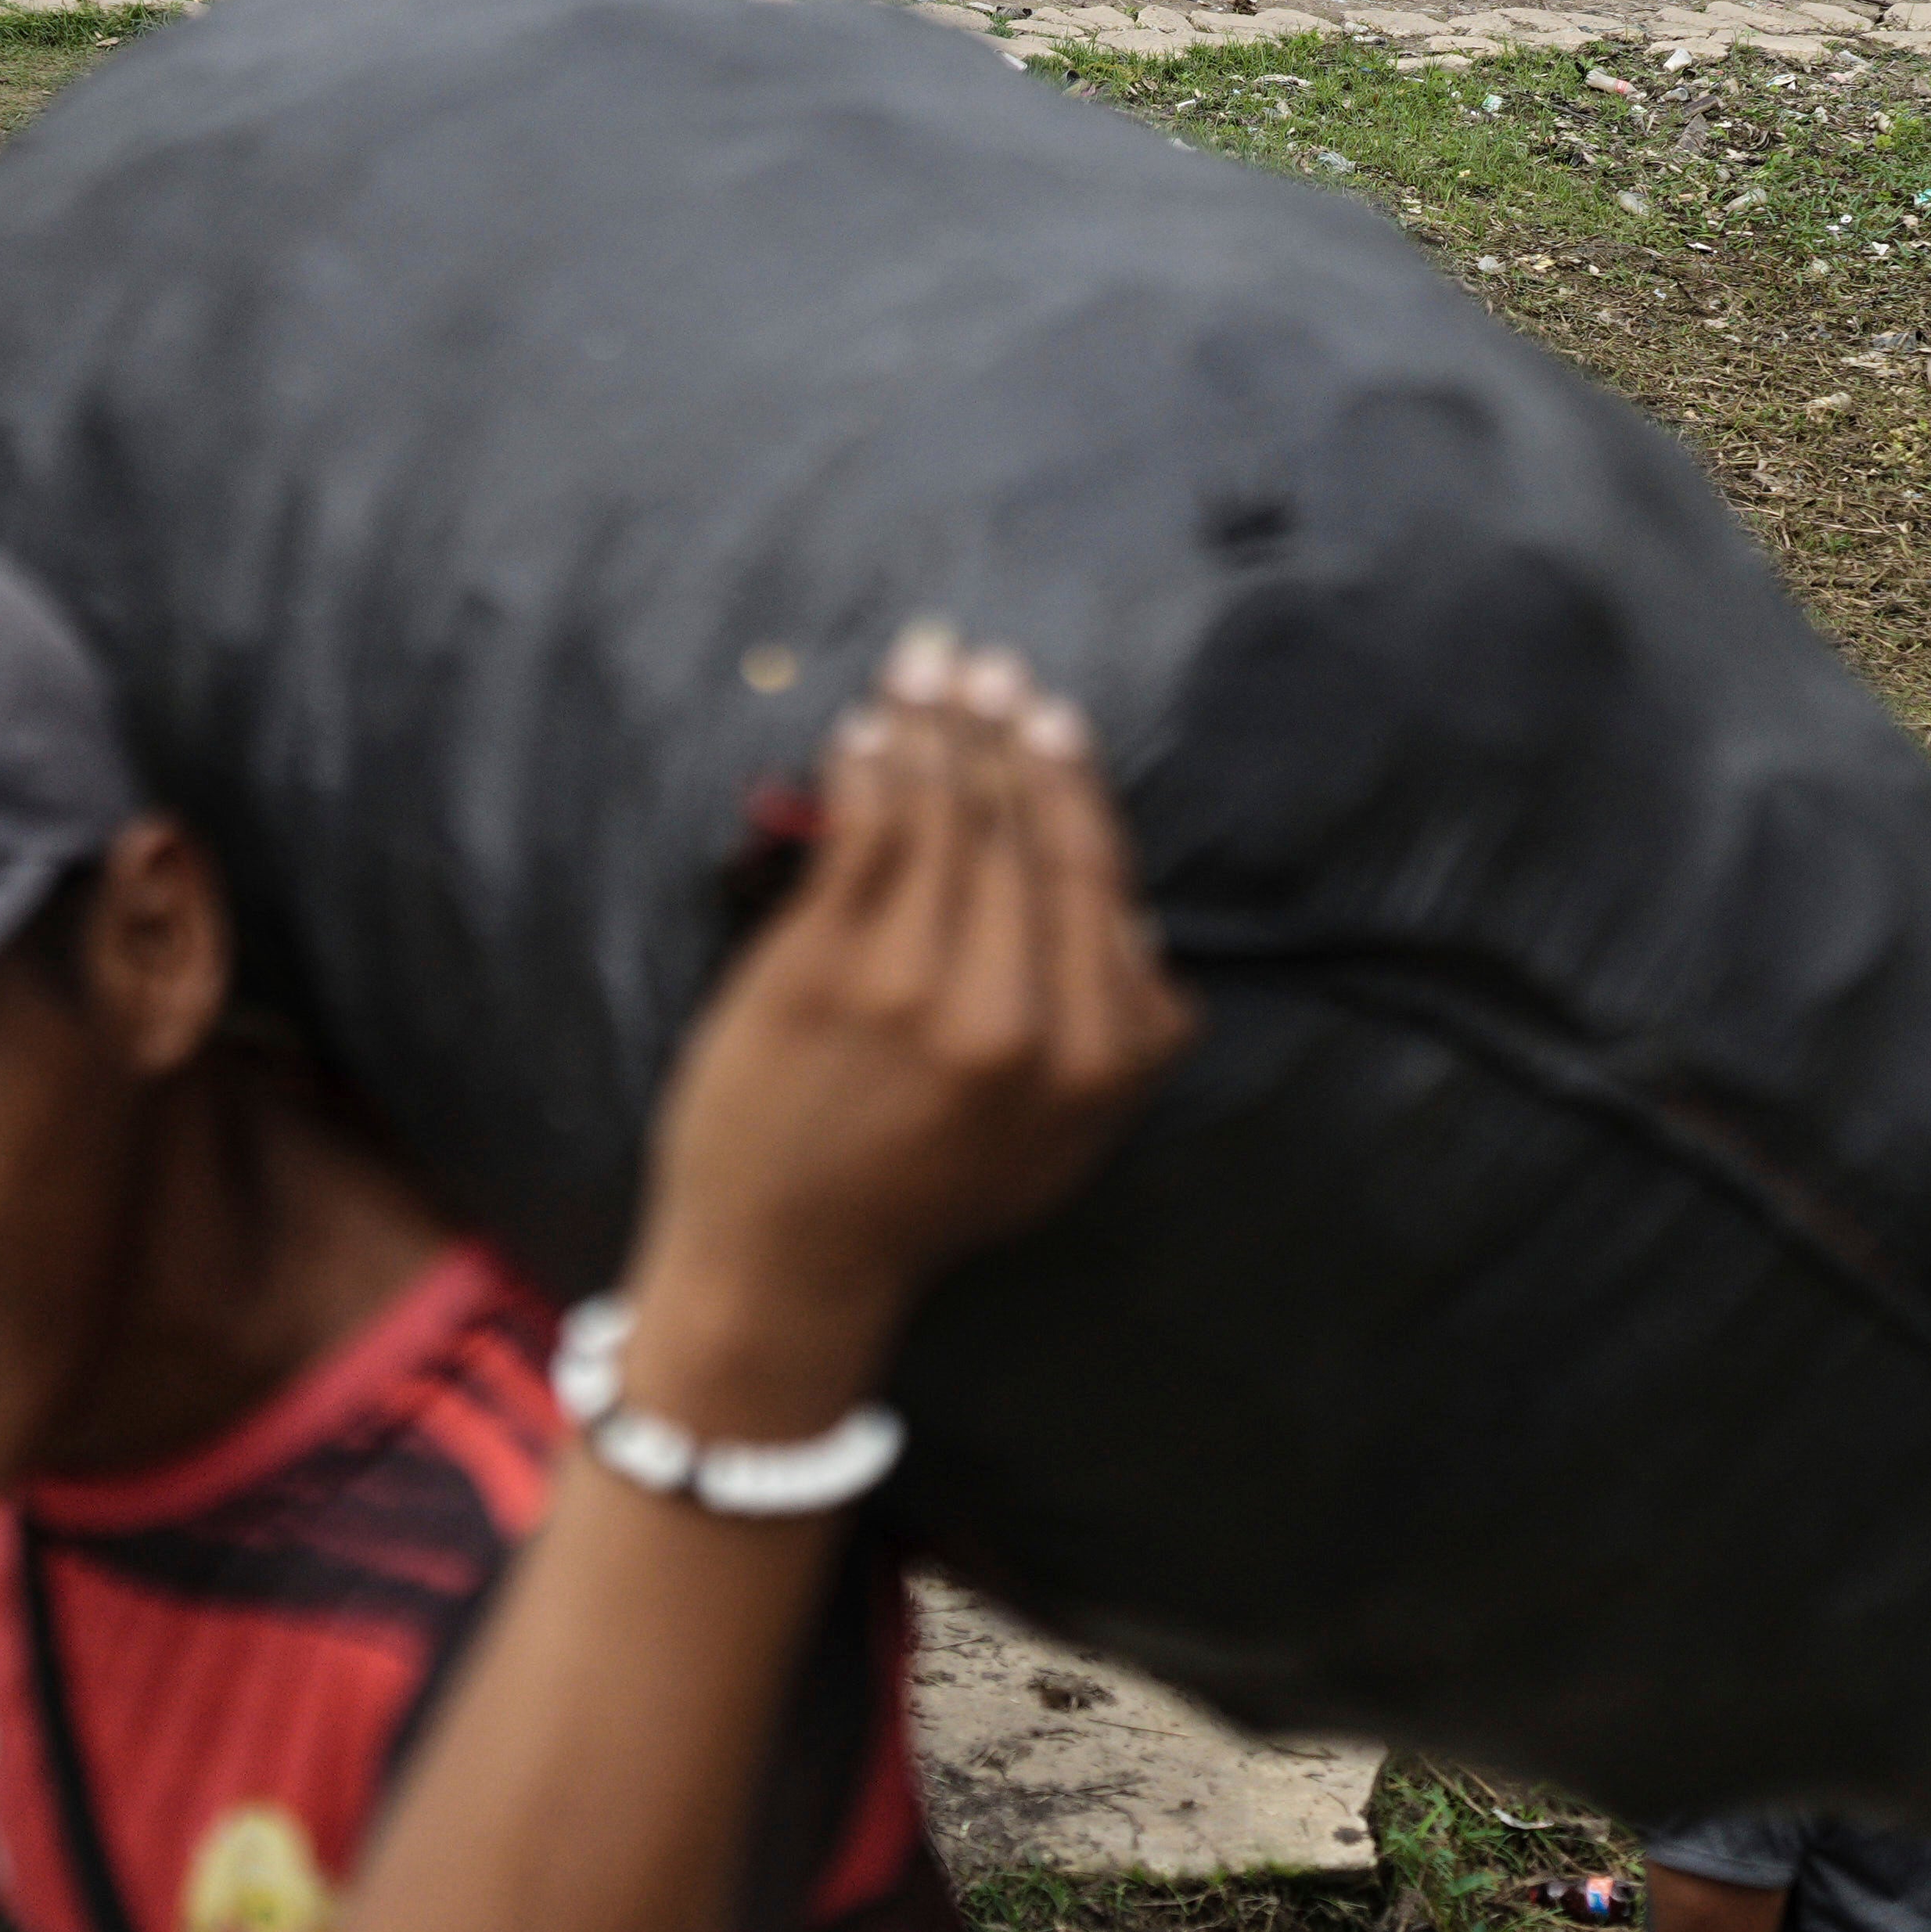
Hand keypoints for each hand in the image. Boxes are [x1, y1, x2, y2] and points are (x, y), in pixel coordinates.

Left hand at [621, 631, 1188, 1433]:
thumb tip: (1142, 928)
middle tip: (991, 668)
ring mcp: (914, 987)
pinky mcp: (824, 967)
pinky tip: (867, 732)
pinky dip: (869, 767)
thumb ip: (1122, 1047)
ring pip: (944, 817)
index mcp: (1092, 1060)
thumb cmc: (926, 1197)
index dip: (1071, 787)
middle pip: (1022, 835)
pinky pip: (864, 832)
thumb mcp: (1062, 1144)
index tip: (1053, 721)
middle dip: (1007, 734)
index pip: (1093, 882)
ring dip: (936, 726)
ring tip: (927, 669)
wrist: (788, 1263)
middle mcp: (1015, 1017)